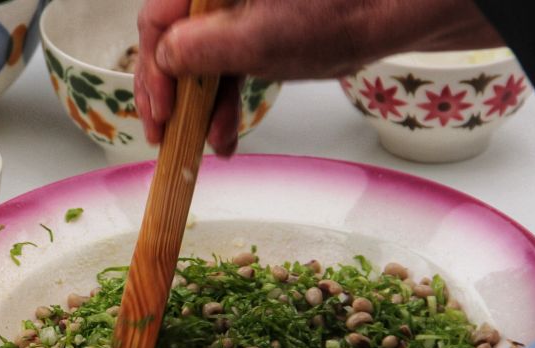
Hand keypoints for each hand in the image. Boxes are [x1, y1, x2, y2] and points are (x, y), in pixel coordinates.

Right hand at [135, 0, 502, 154]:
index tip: (160, 113)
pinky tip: (223, 135)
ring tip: (204, 146)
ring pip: (198, 63)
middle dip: (172, 97)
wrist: (380, 16)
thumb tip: (163, 58)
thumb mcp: (259, 41)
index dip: (153, 71)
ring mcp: (232, 15)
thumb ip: (201, 50)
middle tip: (166, 138)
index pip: (158, 22)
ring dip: (198, 109)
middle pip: (173, 45)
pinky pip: (223, 70)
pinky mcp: (251, 35)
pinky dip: (222, 103)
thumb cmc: (330, 20)